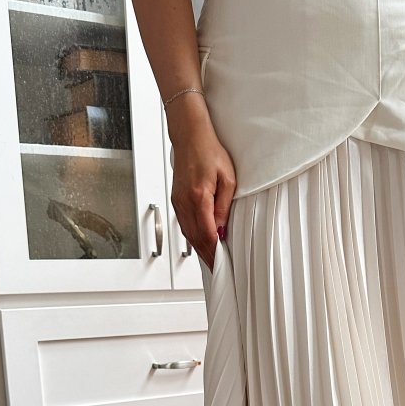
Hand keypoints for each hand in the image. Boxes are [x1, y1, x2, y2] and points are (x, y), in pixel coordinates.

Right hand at [167, 100, 236, 269]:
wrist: (190, 136)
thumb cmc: (210, 152)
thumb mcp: (228, 179)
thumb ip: (223, 207)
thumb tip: (221, 229)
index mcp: (198, 197)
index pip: (207, 233)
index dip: (215, 251)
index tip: (222, 263)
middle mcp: (184, 202)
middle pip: (195, 238)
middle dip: (207, 255)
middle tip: (218, 269)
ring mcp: (178, 201)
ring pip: (187, 233)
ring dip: (199, 248)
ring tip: (211, 260)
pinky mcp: (176, 200)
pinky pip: (184, 224)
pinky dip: (192, 237)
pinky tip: (200, 242)